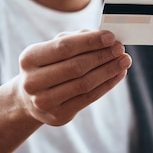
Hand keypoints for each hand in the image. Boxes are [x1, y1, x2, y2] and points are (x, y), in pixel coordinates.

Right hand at [16, 29, 131, 125]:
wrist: (30, 99)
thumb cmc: (48, 67)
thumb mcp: (52, 49)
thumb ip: (75, 39)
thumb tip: (104, 38)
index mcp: (29, 59)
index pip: (64, 47)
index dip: (90, 41)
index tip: (110, 37)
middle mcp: (33, 81)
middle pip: (76, 67)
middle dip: (102, 56)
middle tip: (120, 49)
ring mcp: (44, 101)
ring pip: (85, 84)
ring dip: (109, 70)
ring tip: (124, 60)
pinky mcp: (59, 115)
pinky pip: (89, 98)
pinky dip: (107, 84)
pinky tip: (118, 74)